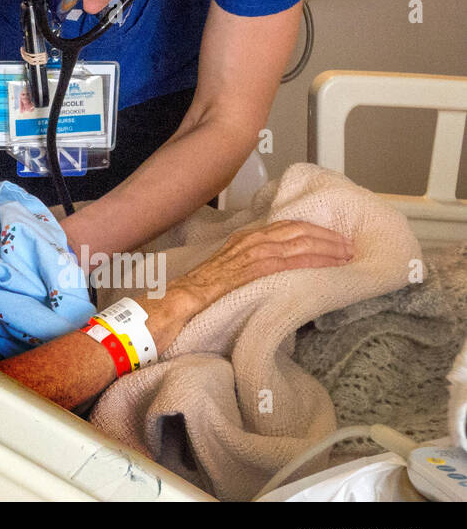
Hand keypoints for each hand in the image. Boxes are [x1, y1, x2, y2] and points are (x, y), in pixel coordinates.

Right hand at [155, 220, 354, 336]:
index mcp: (243, 240)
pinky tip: (331, 266)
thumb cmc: (198, 293)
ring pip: (297, 242)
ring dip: (327, 248)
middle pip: (296, 231)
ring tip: (348, 256)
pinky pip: (290, 262)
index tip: (334, 238)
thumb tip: (272, 275)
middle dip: (327, 237)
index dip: (313, 230)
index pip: (285, 227)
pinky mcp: (251, 270)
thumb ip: (248, 268)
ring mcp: (250, 254)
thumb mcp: (226, 272)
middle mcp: (248, 241)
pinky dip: (314, 261)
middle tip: (350, 246)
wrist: (177, 301)